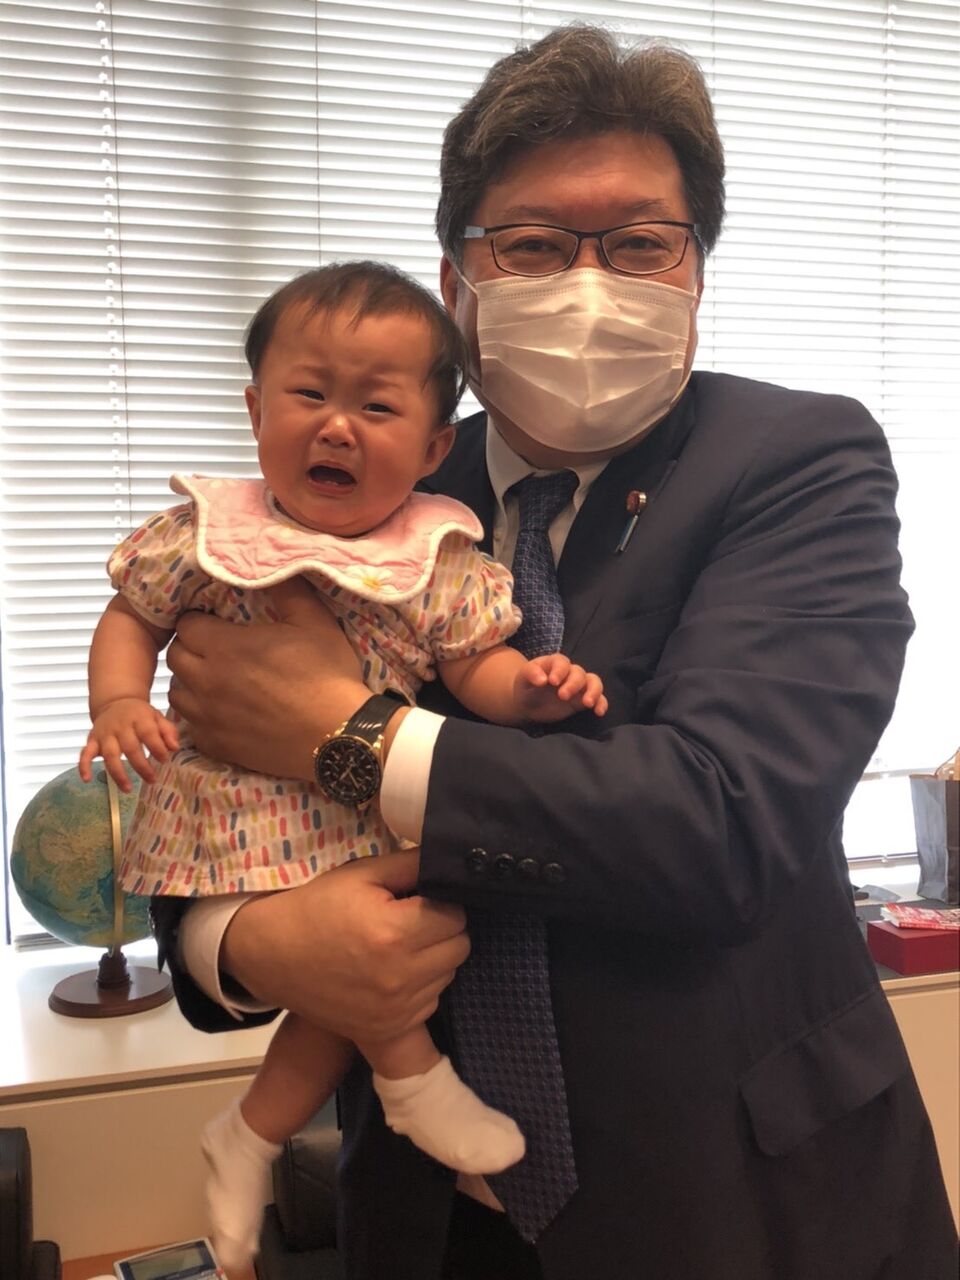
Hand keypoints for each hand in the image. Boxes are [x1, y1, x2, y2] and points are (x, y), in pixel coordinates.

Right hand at [78, 697, 179, 791]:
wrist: (115, 702)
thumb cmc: (140, 714)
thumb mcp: (157, 717)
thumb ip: (167, 731)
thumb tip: (174, 748)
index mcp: (139, 718)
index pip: (148, 733)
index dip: (157, 748)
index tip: (165, 760)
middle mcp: (120, 726)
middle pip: (130, 748)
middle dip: (142, 766)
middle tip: (152, 780)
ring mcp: (105, 734)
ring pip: (110, 755)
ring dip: (118, 773)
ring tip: (128, 789)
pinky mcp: (92, 740)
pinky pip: (85, 753)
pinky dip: (83, 766)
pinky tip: (87, 780)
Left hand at [166, 577, 369, 778]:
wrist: (337, 737)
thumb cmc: (329, 676)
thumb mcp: (315, 621)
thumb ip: (287, 589)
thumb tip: (270, 563)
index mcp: (225, 647)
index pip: (185, 625)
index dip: (199, 621)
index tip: (216, 623)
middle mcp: (207, 681)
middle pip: (175, 657)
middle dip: (190, 648)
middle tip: (216, 649)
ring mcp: (208, 717)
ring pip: (176, 693)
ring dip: (190, 682)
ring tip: (215, 680)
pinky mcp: (216, 745)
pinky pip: (190, 726)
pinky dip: (200, 716)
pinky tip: (223, 711)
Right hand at [221, 849, 469, 1040]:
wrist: (272, 955)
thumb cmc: (318, 906)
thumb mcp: (362, 873)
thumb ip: (412, 864)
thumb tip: (450, 859)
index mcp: (395, 933)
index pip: (456, 915)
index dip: (441, 902)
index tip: (420, 900)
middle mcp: (400, 976)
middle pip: (460, 947)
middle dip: (443, 929)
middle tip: (412, 921)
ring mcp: (395, 1009)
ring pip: (448, 975)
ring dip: (434, 958)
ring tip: (400, 946)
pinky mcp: (388, 1028)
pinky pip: (430, 1002)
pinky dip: (421, 986)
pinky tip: (393, 972)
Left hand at [515, 654, 607, 721]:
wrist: (529, 704)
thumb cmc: (526, 687)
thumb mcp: (522, 678)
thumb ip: (531, 673)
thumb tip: (542, 679)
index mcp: (554, 664)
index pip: (561, 662)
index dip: (559, 670)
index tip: (552, 681)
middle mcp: (569, 672)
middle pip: (579, 673)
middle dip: (573, 684)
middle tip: (562, 696)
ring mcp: (578, 686)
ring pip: (593, 682)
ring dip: (593, 691)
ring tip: (587, 703)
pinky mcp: (583, 699)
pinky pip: (598, 698)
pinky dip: (601, 703)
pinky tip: (599, 712)